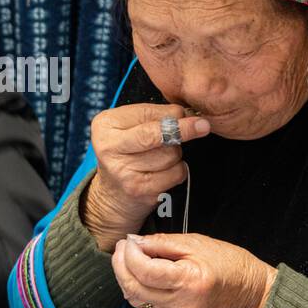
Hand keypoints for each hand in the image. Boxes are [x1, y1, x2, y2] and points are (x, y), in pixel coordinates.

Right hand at [81, 103, 209, 250]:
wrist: (113, 194)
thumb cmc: (126, 154)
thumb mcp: (130, 128)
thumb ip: (154, 117)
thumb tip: (189, 115)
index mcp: (105, 124)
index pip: (146, 113)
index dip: (172, 113)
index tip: (187, 113)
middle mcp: (109, 147)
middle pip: (157, 134)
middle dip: (183, 129)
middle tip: (202, 125)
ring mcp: (123, 171)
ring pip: (171, 154)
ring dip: (176, 154)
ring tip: (161, 157)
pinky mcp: (139, 189)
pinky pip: (176, 173)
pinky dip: (178, 170)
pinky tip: (165, 172)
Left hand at [111, 232, 275, 307]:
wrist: (248, 295)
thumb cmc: (229, 265)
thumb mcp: (197, 243)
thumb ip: (162, 243)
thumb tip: (135, 242)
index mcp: (188, 282)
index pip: (144, 271)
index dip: (130, 254)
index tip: (129, 241)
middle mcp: (180, 304)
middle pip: (133, 288)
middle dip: (120, 265)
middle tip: (123, 247)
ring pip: (135, 299)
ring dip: (126, 277)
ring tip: (131, 257)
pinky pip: (145, 305)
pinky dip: (139, 287)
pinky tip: (144, 273)